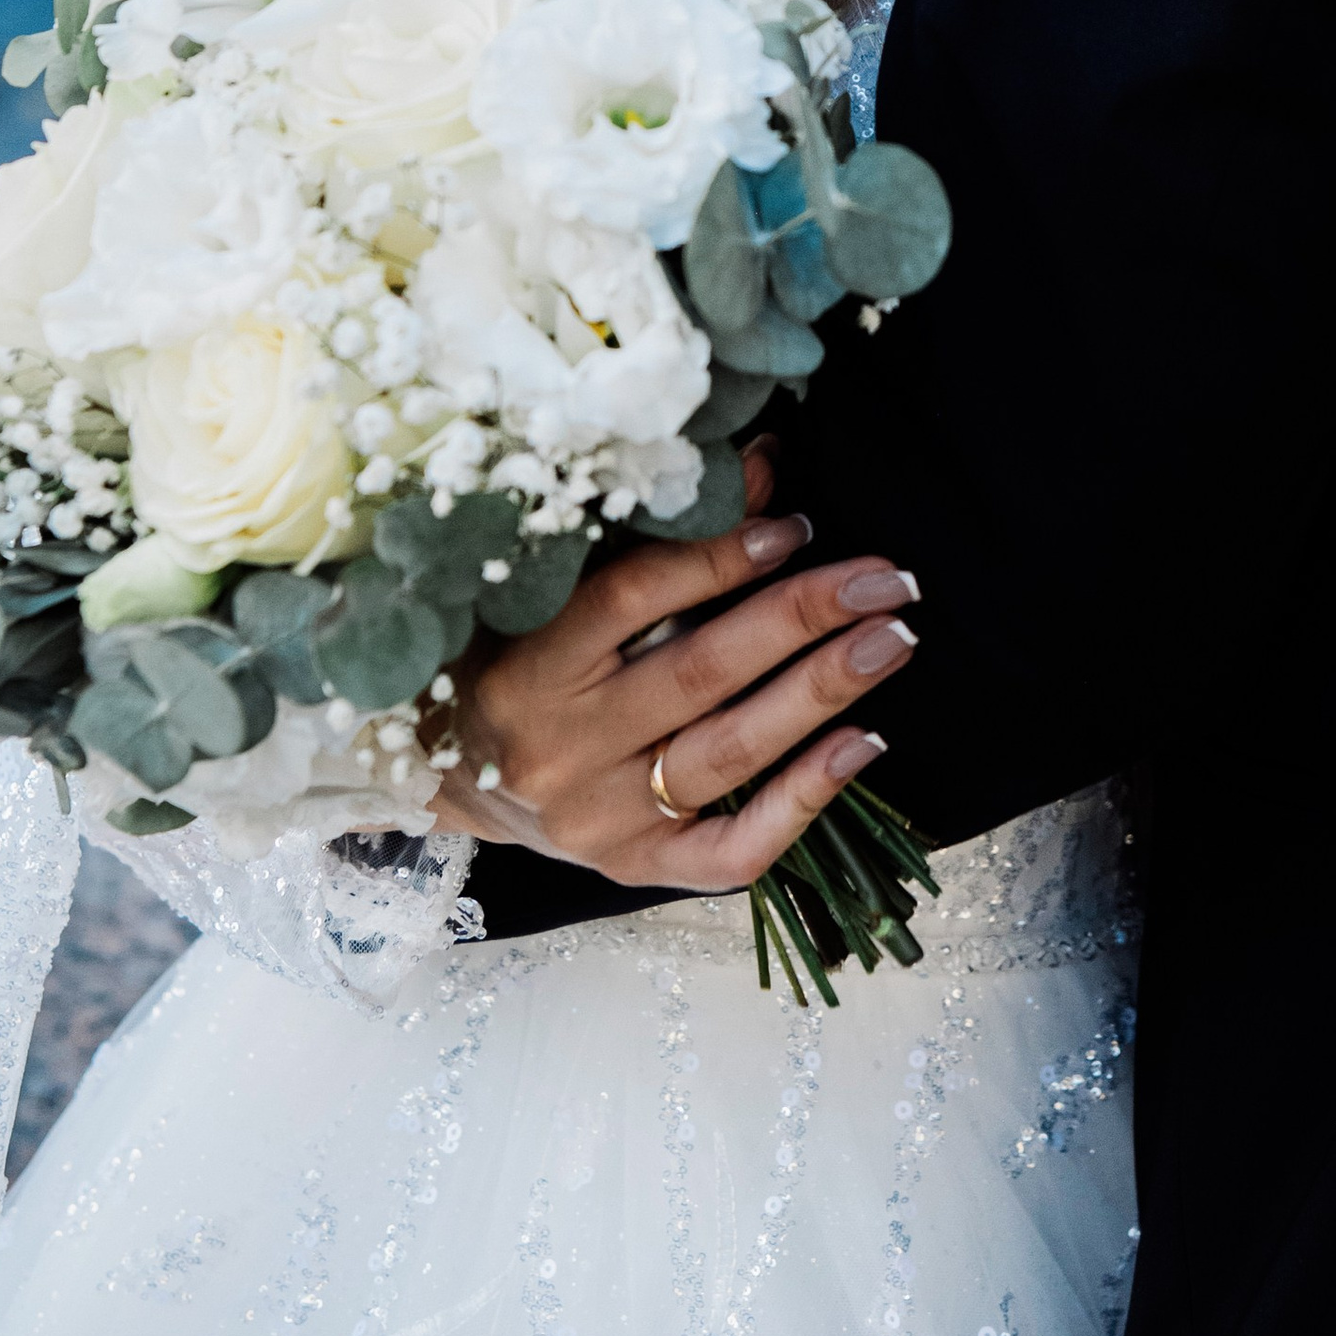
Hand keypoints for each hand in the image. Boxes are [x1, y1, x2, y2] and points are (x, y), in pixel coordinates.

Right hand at [430, 501, 920, 891]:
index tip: (795, 524)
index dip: (718, 557)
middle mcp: (560, 745)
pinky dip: (803, 800)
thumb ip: (657, 532)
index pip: (631, 599)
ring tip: (892, 639)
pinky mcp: (631, 868)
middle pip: (699, 673)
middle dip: (802, 618)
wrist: (443, 769)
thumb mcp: (560, 587)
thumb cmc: (514, 654)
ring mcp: (598, 817)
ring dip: (820, 693)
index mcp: (529, 660)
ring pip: (728, 752)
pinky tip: (864, 746)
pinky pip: (730, 850)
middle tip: (886, 580)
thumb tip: (767, 467)